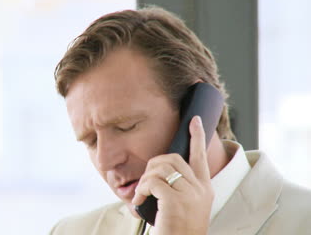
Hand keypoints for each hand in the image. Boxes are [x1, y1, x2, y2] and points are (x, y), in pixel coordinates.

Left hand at [132, 116, 213, 234]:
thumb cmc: (177, 229)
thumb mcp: (185, 206)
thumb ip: (180, 186)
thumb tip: (161, 168)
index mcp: (205, 189)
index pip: (200, 156)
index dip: (197, 136)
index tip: (195, 120)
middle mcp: (200, 189)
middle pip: (173, 158)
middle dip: (153, 164)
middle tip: (145, 181)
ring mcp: (190, 194)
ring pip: (161, 168)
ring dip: (145, 179)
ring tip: (141, 194)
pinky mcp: (176, 200)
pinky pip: (152, 182)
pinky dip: (141, 189)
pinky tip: (139, 202)